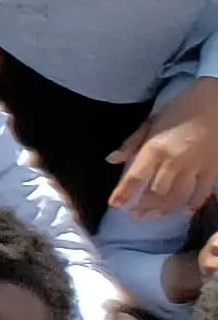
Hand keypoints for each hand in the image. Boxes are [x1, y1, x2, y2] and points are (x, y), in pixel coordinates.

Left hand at [112, 79, 217, 218]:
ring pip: (178, 197)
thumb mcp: (151, 122)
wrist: (215, 104)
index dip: (123, 193)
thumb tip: (112, 160)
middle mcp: (174, 162)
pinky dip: (192, 205)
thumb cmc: (180, 110)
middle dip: (143, 207)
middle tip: (135, 216)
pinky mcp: (213, 171)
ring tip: (153, 215)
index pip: (135, 177)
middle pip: (156, 193)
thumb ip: (131, 143)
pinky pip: (202, 194)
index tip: (115, 205)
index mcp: (155, 148)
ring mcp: (195, 168)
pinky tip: (183, 210)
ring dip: (164, 209)